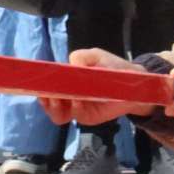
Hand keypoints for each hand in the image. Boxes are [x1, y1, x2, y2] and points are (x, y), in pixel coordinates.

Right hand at [39, 49, 156, 126]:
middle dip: (44, 99)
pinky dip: (74, 109)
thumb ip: (81, 56)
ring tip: (58, 99)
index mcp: (66, 81)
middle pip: (48, 104)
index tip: (38, 83)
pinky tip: (77, 102)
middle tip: (48, 93)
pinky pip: (76, 116)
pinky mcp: (88, 117)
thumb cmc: (112, 67)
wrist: (134, 82)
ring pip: (57, 115)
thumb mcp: (95, 56)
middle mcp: (68, 96)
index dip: (40, 86)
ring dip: (54, 108)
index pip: (47, 86)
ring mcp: (77, 108)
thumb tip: (70, 64)